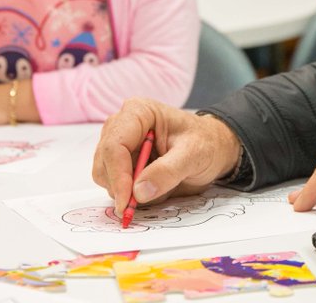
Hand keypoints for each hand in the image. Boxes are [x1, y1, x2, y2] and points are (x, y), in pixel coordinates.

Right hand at [92, 98, 240, 212]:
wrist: (212, 149)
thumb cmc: (205, 143)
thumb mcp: (194, 155)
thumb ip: (168, 172)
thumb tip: (139, 192)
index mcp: (138, 112)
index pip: (114, 146)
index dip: (118, 176)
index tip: (128, 202)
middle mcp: (122, 126)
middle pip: (104, 163)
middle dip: (121, 186)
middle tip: (142, 202)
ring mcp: (119, 145)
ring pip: (105, 177)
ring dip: (128, 191)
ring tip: (159, 186)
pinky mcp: (120, 162)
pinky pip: (114, 185)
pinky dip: (131, 194)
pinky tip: (154, 187)